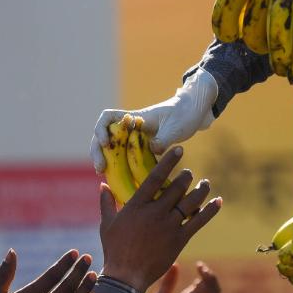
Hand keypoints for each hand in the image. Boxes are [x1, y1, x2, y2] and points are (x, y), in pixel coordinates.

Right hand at [90, 68, 217, 172]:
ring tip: (104, 176)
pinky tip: (119, 180)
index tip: (107, 143)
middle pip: (103, 136)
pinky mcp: (141, 149)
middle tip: (101, 169)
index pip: (108, 118)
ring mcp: (134, 139)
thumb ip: (164, 138)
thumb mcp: (176, 126)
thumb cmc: (184, 114)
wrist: (194, 112)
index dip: (102, 130)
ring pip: (111, 149)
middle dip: (98, 152)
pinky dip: (119, 168)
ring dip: (105, 161)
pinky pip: (125, 158)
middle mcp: (131, 128)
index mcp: (136, 118)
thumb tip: (152, 150)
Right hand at [99, 147, 222, 292]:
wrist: (127, 276)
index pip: (156, 177)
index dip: (169, 162)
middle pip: (177, 187)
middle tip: (189, 173)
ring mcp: (169, 226)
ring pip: (191, 201)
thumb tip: (102, 184)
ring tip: (205, 183)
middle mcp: (155, 212)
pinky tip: (218, 202)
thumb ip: (106, 203)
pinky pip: (199, 221)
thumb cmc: (114, 249)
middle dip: (186, 177)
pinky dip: (210, 210)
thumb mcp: (106, 224)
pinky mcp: (179, 239)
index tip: (179, 150)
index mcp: (137, 206)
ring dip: (201, 190)